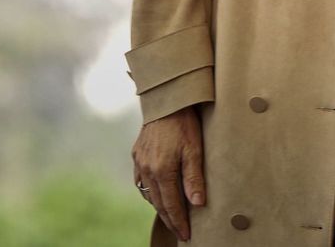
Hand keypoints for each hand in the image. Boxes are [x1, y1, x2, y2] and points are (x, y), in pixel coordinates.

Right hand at [131, 106, 205, 240]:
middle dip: (170, 219)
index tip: (186, 235)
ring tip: (171, 217)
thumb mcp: (195, 150)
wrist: (166, 101)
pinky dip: (150, 192)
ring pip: (148, 193)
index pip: (171, 205)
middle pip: (158, 203)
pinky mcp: (136, 155)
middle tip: (180, 233)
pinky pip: (141, 181)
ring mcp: (139, 163)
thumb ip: (194, 178)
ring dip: (159, 207)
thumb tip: (197, 204)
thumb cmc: (185, 124)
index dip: (179, 222)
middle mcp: (147, 170)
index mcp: (162, 171)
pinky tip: (157, 195)